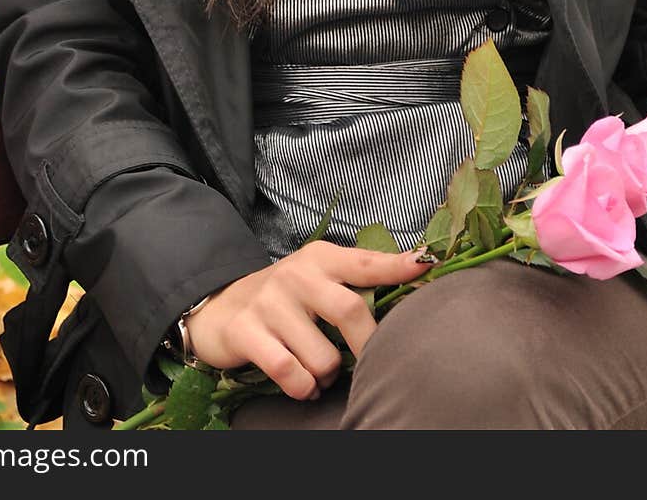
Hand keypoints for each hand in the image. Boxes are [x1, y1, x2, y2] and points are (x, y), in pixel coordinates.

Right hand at [184, 241, 433, 400]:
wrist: (221, 307)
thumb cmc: (286, 298)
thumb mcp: (318, 277)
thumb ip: (357, 279)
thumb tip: (414, 277)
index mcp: (320, 258)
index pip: (365, 263)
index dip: (396, 266)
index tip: (425, 265)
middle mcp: (296, 274)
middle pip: (350, 311)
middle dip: (365, 347)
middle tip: (366, 362)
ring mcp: (269, 301)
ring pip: (322, 356)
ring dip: (327, 375)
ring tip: (319, 372)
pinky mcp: (247, 331)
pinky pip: (290, 373)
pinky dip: (302, 387)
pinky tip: (302, 383)